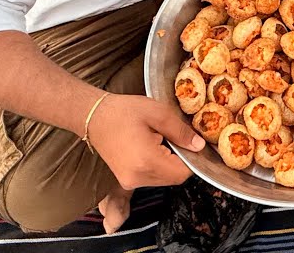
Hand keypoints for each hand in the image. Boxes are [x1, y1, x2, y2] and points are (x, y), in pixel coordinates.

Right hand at [85, 94, 203, 189]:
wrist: (94, 116)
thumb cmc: (124, 111)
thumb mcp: (158, 113)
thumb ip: (181, 131)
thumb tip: (199, 146)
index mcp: (146, 161)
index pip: (182, 172)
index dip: (192, 159)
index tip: (192, 143)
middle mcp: (137, 177)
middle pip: (174, 178)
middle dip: (181, 160)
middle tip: (173, 137)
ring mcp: (130, 182)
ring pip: (164, 180)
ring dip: (170, 164)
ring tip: (159, 140)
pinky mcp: (126, 181)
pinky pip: (152, 178)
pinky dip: (158, 166)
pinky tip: (151, 148)